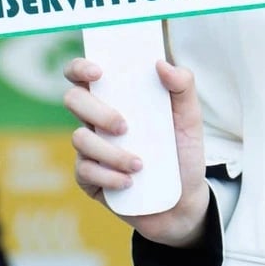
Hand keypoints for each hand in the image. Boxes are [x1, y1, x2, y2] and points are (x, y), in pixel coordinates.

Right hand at [62, 57, 210, 247]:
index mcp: (117, 98)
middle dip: (97, 111)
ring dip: (110, 152)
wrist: (184, 201)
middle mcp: (97, 120)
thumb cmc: (182, 152)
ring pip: (80, 138)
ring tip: (141, 165)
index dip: (80, 66)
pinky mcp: (89, 178)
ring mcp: (90, 149)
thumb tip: (161, 64)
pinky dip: (109, 176)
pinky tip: (130, 182)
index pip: (84, 74)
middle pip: (73, 99)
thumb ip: (183, 86)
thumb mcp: (190, 118)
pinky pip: (84, 170)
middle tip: (124, 126)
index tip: (98, 72)